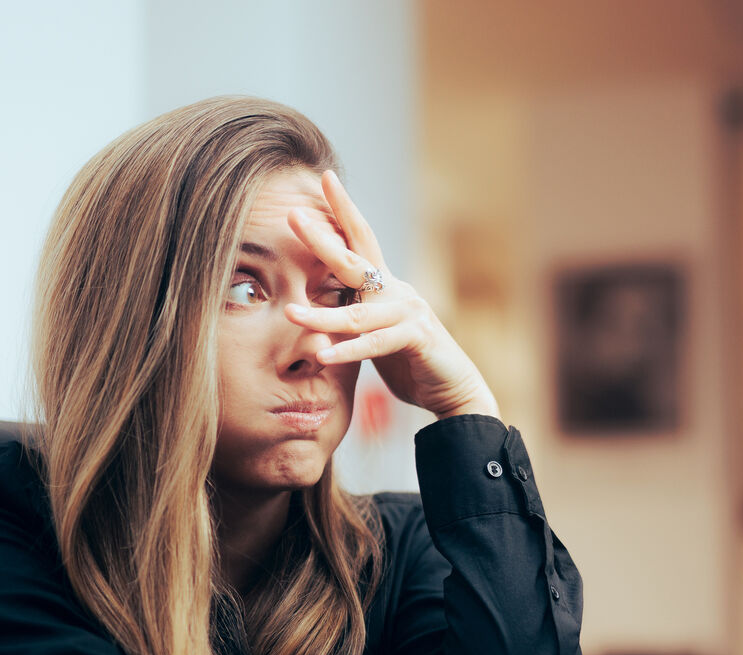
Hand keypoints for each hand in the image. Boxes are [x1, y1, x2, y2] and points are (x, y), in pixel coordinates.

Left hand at [285, 169, 499, 420]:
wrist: (453, 387)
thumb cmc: (408, 361)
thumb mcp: (371, 333)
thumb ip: (346, 317)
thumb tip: (304, 305)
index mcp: (384, 285)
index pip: (360, 239)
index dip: (342, 209)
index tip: (324, 178)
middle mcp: (397, 291)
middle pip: (354, 260)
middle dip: (322, 238)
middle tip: (293, 215)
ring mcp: (409, 313)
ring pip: (357, 315)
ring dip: (321, 316)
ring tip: (290, 312)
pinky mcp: (418, 339)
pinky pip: (375, 344)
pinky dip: (348, 352)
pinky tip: (323, 357)